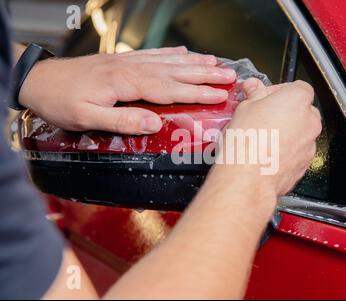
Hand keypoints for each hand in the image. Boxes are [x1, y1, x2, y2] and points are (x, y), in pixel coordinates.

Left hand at [19, 46, 235, 134]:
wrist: (38, 81)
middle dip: (205, 74)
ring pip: (168, 60)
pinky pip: (153, 54)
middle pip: (175, 71)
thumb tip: (153, 124)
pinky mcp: (122, 61)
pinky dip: (172, 53)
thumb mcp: (86, 119)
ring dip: (195, 62)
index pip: (169, 89)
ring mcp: (127, 62)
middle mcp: (130, 69)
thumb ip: (121, 121)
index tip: (220, 94)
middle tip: (230, 76)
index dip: (197, 92)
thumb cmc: (60, 102)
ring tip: (217, 63)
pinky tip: (184, 52)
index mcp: (125, 84)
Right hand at [216, 78, 321, 199]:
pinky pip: (297, 153)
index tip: (264, 96)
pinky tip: (265, 154)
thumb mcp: (244, 108)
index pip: (297, 87)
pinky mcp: (304, 165)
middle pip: (302, 110)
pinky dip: (285, 152)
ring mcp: (309, 145)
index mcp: (297, 100)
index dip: (279, 91)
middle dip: (284, 112)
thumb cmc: (248, 142)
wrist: (249, 177)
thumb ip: (254, 95)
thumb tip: (254, 88)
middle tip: (262, 116)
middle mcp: (309, 121)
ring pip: (300, 133)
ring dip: (285, 133)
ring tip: (262, 138)